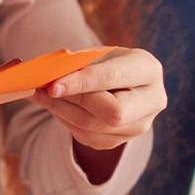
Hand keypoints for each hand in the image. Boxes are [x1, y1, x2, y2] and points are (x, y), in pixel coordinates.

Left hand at [35, 47, 166, 178]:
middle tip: (45, 90)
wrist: (117, 82)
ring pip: (94, 127)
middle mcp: (153, 100)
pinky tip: (56, 106)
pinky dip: (65, 121)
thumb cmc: (104, 62)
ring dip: (61, 111)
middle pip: (113, 112)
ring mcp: (140, 125)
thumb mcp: (95, 54)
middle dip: (74, 101)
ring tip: (42, 95)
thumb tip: (44, 77)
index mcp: (148, 69)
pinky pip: (87, 137)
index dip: (81, 83)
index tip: (53, 86)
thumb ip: (75, 64)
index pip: (113, 78)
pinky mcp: (122, 140)